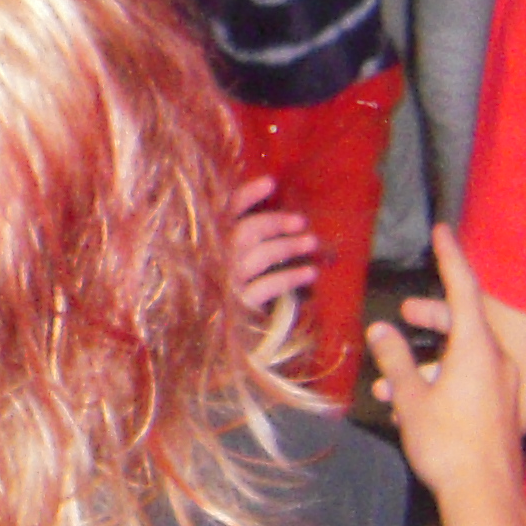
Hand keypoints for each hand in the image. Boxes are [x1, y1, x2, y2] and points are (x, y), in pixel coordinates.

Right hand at [224, 171, 317, 318]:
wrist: (225, 343)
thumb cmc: (239, 292)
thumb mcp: (243, 261)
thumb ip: (255, 240)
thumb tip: (291, 220)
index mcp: (213, 245)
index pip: (224, 213)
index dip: (247, 196)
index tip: (271, 182)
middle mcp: (216, 262)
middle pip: (244, 232)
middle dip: (275, 222)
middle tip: (301, 221)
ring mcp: (226, 285)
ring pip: (257, 257)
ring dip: (288, 247)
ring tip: (311, 243)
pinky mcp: (239, 308)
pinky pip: (266, 288)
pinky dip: (290, 278)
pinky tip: (310, 273)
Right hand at [364, 228, 525, 519]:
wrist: (486, 497)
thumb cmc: (448, 444)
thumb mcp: (411, 398)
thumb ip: (395, 359)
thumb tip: (381, 329)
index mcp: (478, 349)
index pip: (464, 288)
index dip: (451, 257)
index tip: (443, 230)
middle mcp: (497, 361)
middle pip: (463, 322)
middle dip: (430, 315)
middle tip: (403, 310)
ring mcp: (502, 387)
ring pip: (461, 356)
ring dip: (426, 359)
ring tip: (388, 378)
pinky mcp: (499, 409)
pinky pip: (468, 380)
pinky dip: (440, 379)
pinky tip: (408, 406)